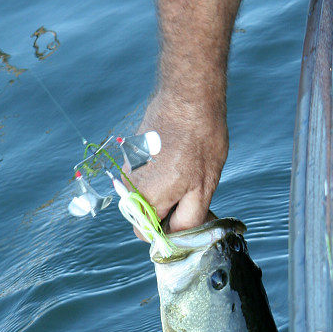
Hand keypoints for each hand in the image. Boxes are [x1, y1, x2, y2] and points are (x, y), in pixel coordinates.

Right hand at [129, 89, 228, 233]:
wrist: (189, 95)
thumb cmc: (200, 139)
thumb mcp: (204, 188)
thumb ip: (188, 220)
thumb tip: (178, 236)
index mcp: (146, 198)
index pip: (146, 233)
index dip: (167, 231)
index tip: (186, 220)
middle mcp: (130, 184)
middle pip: (145, 213)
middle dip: (167, 210)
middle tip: (192, 192)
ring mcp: (128, 165)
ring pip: (146, 193)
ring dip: (165, 190)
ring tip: (187, 170)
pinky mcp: (132, 150)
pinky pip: (145, 174)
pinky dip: (160, 172)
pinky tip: (179, 156)